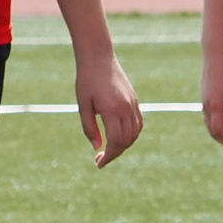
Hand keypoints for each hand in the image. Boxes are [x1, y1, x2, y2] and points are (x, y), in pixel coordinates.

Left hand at [76, 51, 144, 166]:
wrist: (99, 58)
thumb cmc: (86, 81)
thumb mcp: (83, 106)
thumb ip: (90, 129)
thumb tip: (98, 148)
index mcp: (112, 110)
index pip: (116, 141)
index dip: (109, 156)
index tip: (99, 163)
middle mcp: (126, 108)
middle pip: (127, 140)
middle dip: (115, 153)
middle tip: (100, 159)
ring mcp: (133, 104)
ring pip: (135, 133)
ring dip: (124, 145)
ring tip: (110, 149)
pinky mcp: (134, 100)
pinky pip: (138, 123)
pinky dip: (132, 134)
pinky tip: (120, 138)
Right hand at [201, 48, 222, 147]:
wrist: (216, 52)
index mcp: (216, 106)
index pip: (219, 132)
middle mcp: (207, 106)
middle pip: (212, 131)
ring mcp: (204, 101)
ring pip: (210, 124)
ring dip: (221, 132)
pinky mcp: (205, 96)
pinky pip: (209, 116)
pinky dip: (217, 123)